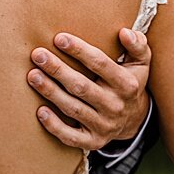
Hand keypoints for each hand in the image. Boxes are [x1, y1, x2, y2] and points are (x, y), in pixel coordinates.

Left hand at [27, 28, 151, 150]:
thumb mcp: (141, 63)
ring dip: (50, 92)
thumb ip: (137, 45)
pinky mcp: (93, 141)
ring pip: (73, 109)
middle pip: (82, 86)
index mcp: (127, 85)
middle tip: (38, 55)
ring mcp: (104, 125)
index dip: (79, 51)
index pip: (101, 64)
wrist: (134, 119)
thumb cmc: (130, 82)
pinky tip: (40, 111)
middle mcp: (116, 106)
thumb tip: (124, 32)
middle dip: (58, 70)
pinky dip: (54, 126)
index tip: (59, 38)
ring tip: (32, 75)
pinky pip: (71, 136)